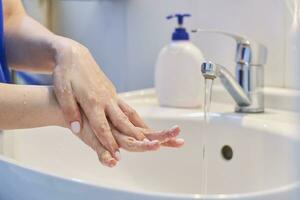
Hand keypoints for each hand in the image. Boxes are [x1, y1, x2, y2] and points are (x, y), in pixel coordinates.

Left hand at [52, 38, 182, 160]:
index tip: (116, 155)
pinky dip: (135, 118)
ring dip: (139, 126)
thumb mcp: (62, 91)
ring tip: (149, 137)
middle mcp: (106, 99)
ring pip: (129, 113)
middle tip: (143, 148)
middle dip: (132, 136)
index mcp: (92, 101)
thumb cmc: (65, 73)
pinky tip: (140, 125)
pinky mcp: (113, 92)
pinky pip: (127, 108)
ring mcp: (111, 95)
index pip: (101, 126)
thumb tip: (76, 130)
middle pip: (121, 121)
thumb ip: (70, 111)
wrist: (74, 55)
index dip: (108, 142)